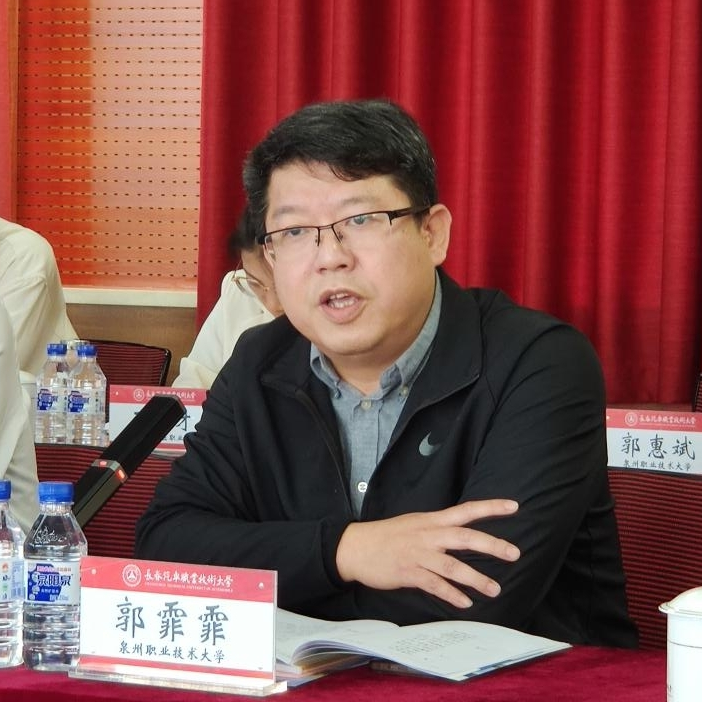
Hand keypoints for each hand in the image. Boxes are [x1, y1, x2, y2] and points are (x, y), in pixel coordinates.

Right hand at [335, 499, 519, 608]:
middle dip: (491, 544)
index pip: (466, 510)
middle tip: (514, 553)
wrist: (356, 547)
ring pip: (452, 566)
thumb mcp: (415, 524)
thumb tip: (461, 536)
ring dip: (476, 579)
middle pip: (465, 537)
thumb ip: (437, 529)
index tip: (514, 506)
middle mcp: (428, 534)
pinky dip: (451, 594)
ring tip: (494, 589)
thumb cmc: (387, 536)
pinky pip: (434, 585)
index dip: (490, 507)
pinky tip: (465, 603)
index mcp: (431, 520)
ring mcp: (418, 554)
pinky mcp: (408, 572)